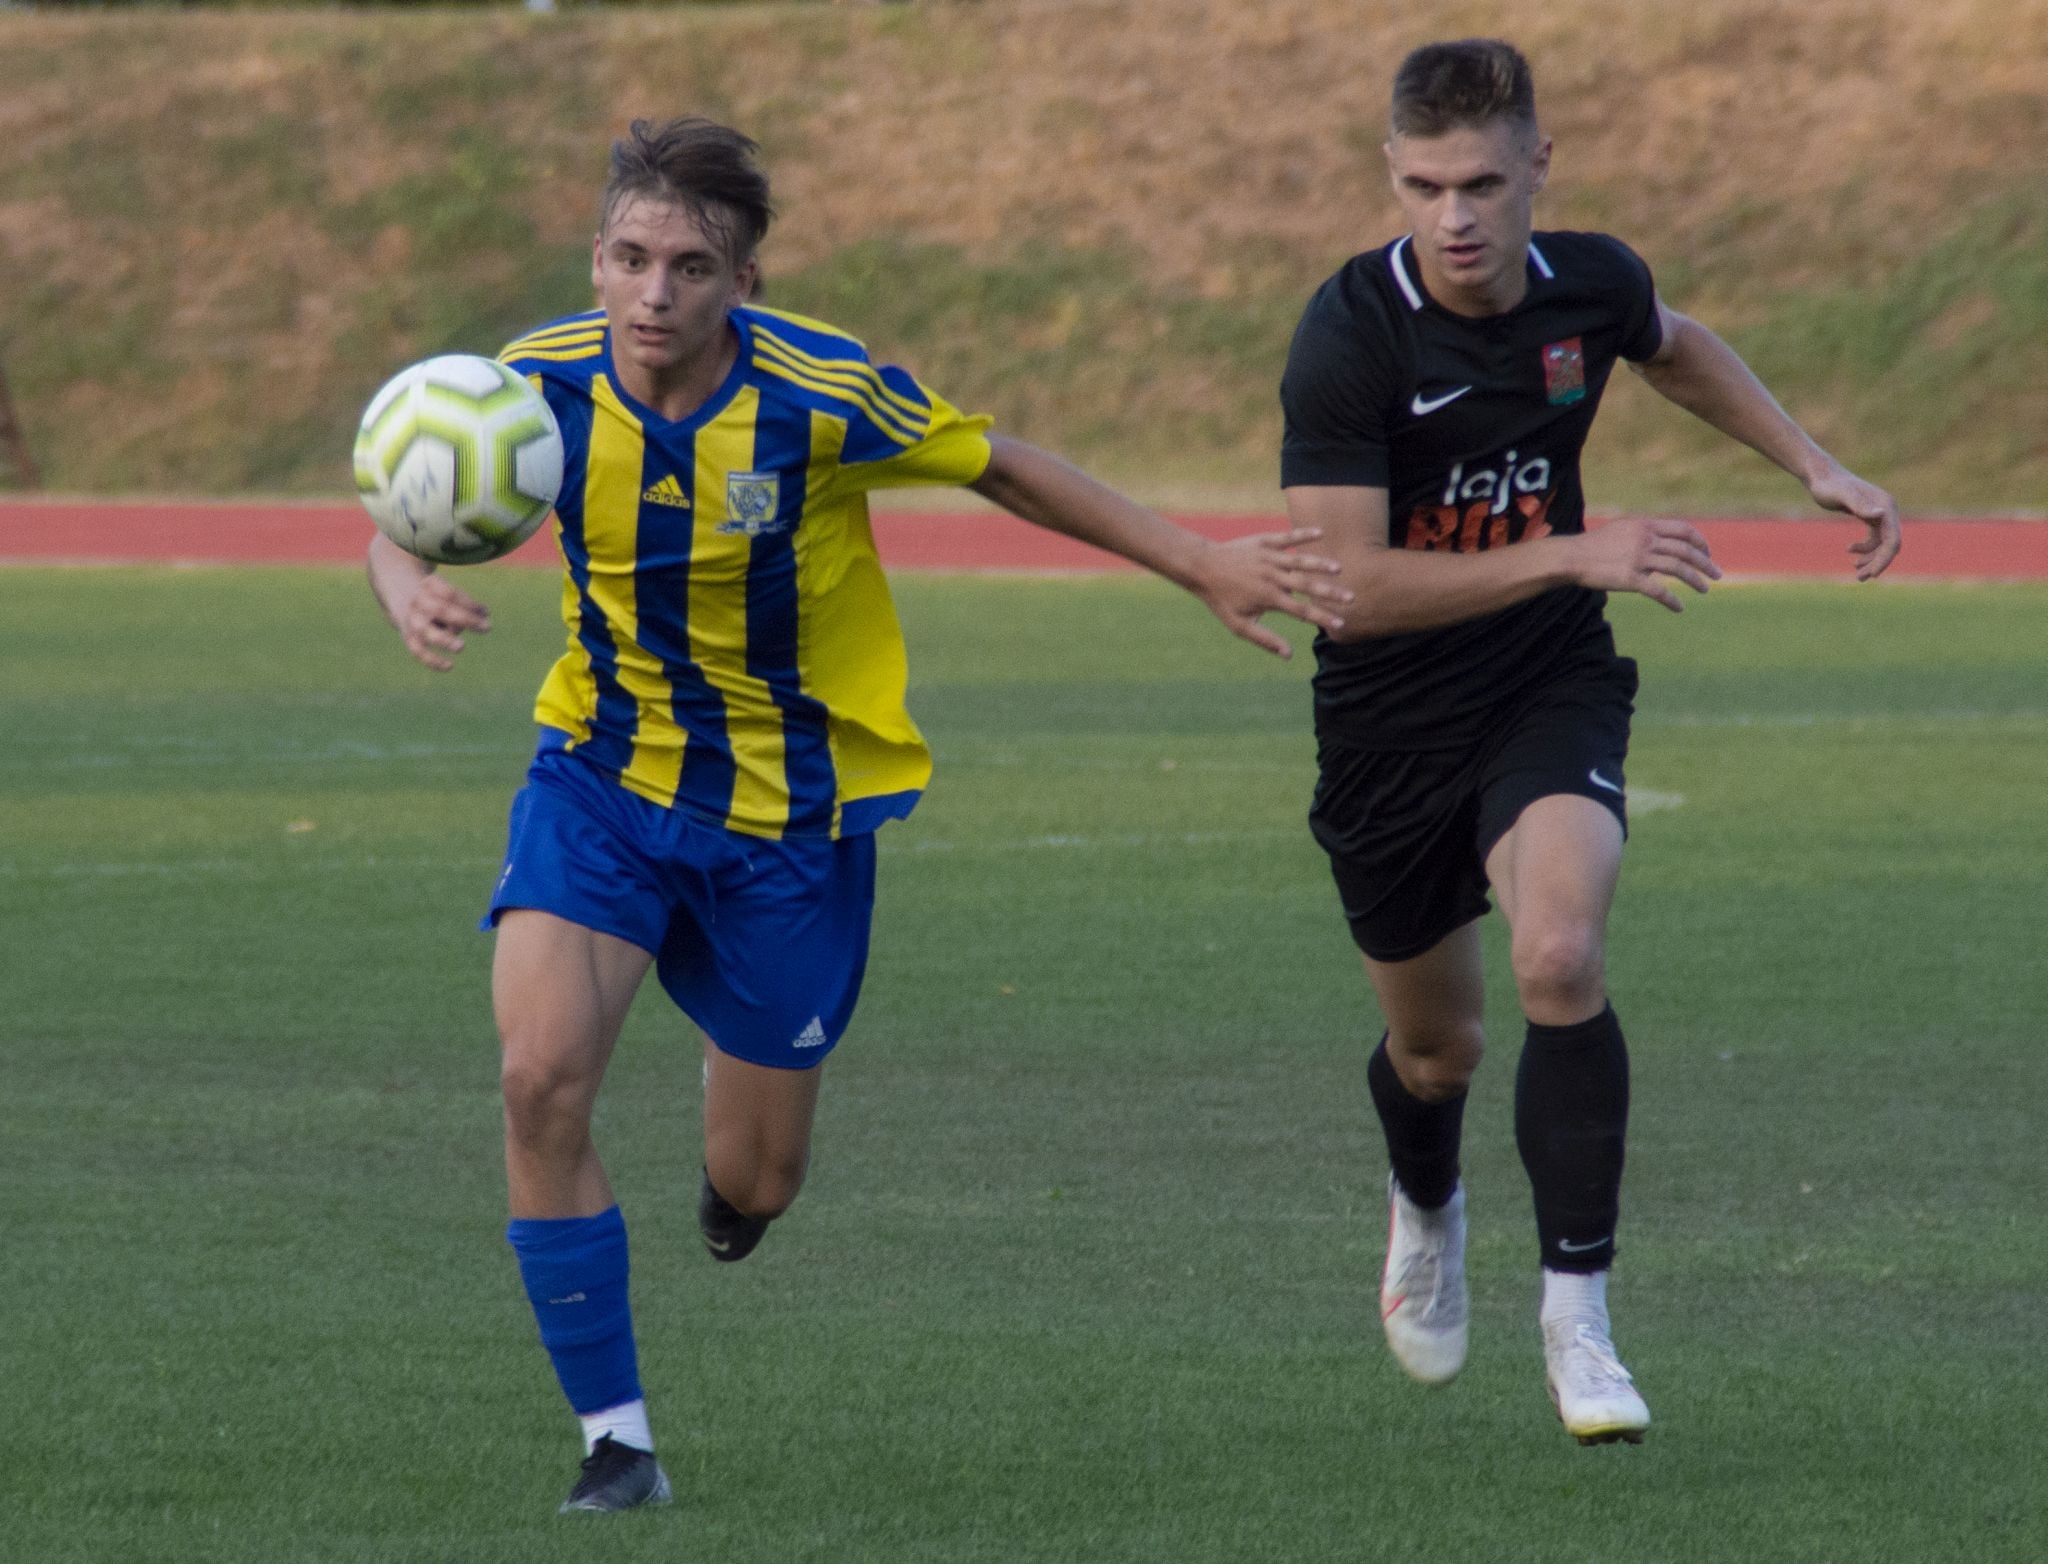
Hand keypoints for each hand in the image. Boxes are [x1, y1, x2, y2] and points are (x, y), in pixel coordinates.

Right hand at [394, 572, 491, 670]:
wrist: (404, 598)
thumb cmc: (439, 597)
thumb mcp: (450, 594)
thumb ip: (467, 604)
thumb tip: (485, 615)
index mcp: (429, 584)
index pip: (450, 594)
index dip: (469, 604)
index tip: (486, 612)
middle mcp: (418, 601)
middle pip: (440, 609)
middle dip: (464, 619)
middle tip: (487, 628)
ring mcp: (411, 619)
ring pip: (425, 631)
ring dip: (444, 639)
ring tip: (461, 647)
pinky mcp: (408, 637)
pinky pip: (418, 651)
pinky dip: (432, 661)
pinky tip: (450, 666)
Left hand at [1186, 527, 1352, 657]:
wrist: (1203, 567)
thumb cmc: (1221, 599)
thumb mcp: (1239, 625)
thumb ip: (1265, 639)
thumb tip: (1288, 655)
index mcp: (1269, 598)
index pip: (1301, 611)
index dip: (1322, 618)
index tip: (1341, 624)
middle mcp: (1272, 577)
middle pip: (1306, 586)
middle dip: (1330, 593)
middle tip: (1352, 598)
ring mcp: (1269, 558)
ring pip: (1299, 561)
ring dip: (1320, 564)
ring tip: (1339, 568)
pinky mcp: (1264, 542)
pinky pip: (1286, 537)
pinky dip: (1303, 534)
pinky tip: (1320, 532)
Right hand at [1571, 518, 1720, 612]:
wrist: (1571, 557)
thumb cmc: (1594, 546)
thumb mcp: (1622, 530)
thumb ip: (1644, 534)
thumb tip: (1663, 546)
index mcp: (1645, 526)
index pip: (1683, 530)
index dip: (1700, 541)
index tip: (1707, 552)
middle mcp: (1645, 540)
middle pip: (1685, 550)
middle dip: (1705, 563)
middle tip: (1717, 575)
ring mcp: (1638, 559)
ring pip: (1677, 569)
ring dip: (1696, 580)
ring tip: (1705, 589)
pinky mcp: (1630, 579)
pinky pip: (1658, 591)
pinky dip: (1672, 600)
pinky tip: (1679, 608)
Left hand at [1807, 463, 1900, 580]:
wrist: (1820, 476)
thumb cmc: (1829, 486)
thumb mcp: (1842, 496)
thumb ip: (1860, 505)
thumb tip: (1881, 514)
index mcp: (1886, 507)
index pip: (1893, 540)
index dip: (1884, 559)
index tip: (1872, 574)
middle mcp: (1887, 510)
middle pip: (1889, 544)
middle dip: (1876, 563)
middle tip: (1859, 578)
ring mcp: (1879, 513)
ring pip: (1882, 544)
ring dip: (1871, 559)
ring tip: (1854, 570)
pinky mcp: (1869, 516)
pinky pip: (1874, 538)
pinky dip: (1865, 549)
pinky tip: (1849, 550)